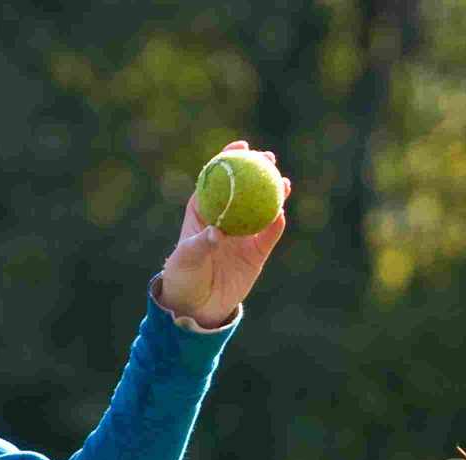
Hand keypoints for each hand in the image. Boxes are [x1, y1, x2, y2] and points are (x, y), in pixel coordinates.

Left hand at [156, 140, 291, 326]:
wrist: (197, 307)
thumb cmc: (183, 277)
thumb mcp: (185, 259)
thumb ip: (200, 244)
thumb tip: (217, 232)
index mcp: (204, 212)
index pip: (218, 180)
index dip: (229, 160)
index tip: (241, 146)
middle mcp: (226, 219)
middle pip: (244, 189)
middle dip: (258, 171)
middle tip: (268, 159)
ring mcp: (243, 235)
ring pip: (261, 208)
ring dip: (274, 194)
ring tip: (283, 182)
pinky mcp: (256, 253)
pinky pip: (269, 235)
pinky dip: (276, 224)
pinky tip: (281, 213)